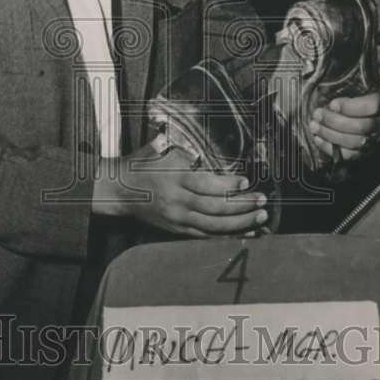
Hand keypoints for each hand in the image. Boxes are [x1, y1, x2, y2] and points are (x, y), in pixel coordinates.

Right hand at [92, 143, 268, 236]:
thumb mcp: (159, 150)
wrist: (118, 190)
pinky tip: (244, 233)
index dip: (227, 186)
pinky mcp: (176, 229)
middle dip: (242, 206)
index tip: (244, 182)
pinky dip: (226, 236)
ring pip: (213, 225)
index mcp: (174, 177)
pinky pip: (205, 236)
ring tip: (259, 218)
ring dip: (240, 223)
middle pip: (214, 207)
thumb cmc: (141, 166)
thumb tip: (203, 143)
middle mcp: (177, 200)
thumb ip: (182, 149)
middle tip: (261, 201)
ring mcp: (177, 217)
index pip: (205, 184)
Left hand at [309, 91, 379, 163]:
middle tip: (318, 114)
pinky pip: (349, 155)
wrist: (369, 113)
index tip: (332, 104)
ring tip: (315, 126)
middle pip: (361, 126)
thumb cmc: (359, 97)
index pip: (373, 105)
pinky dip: (330, 147)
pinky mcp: (365, 152)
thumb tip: (327, 97)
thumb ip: (348, 91)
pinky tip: (318, 139)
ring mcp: (375, 139)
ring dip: (330, 134)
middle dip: (335, 121)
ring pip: (355, 142)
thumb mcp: (358, 88)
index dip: (350, 106)